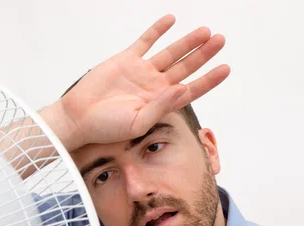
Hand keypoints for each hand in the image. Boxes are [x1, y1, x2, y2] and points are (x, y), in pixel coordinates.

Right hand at [50, 14, 229, 150]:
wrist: (78, 117)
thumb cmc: (106, 128)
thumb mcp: (137, 123)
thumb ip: (161, 107)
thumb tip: (182, 89)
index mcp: (160, 104)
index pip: (191, 89)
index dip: (209, 79)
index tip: (225, 68)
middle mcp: (154, 86)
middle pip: (185, 67)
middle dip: (204, 54)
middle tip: (220, 40)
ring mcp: (141, 71)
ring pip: (170, 53)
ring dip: (187, 42)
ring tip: (205, 31)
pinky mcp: (126, 60)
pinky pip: (145, 41)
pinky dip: (157, 30)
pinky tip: (171, 20)